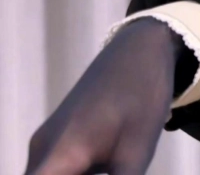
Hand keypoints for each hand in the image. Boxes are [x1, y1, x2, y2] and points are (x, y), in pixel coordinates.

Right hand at [25, 18, 182, 174]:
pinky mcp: (60, 137)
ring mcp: (49, 142)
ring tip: (116, 165)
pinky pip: (56, 170)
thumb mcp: (136, 154)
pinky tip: (109, 168)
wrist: (141, 52)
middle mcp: (43, 150)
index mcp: (59, 156)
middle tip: (113, 170)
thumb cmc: (141, 99)